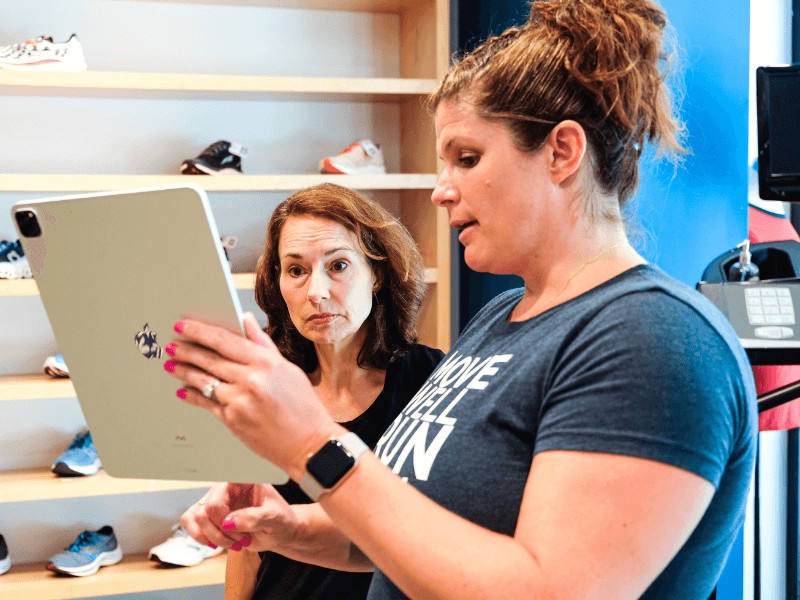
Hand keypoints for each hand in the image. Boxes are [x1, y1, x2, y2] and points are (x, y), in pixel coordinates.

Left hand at [163, 312, 341, 478]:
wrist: (309, 444)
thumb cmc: (303, 406)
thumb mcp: (288, 369)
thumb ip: (263, 345)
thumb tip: (246, 320)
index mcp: (266, 362)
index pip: (225, 340)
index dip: (201, 331)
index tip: (184, 326)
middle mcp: (251, 380)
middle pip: (210, 359)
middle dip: (187, 350)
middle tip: (172, 345)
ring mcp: (240, 401)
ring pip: (204, 381)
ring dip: (184, 372)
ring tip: (171, 365)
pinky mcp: (233, 421)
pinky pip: (207, 404)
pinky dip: (193, 395)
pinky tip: (183, 390)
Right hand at [182, 482, 298, 552]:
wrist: (280, 530)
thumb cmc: (280, 520)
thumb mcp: (274, 518)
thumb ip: (254, 518)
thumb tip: (228, 522)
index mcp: (242, 480)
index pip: (218, 497)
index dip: (223, 519)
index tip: (242, 532)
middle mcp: (226, 486)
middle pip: (204, 510)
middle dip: (220, 533)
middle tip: (242, 542)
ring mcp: (216, 499)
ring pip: (194, 517)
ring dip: (211, 537)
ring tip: (232, 544)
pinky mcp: (209, 513)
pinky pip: (190, 522)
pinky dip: (200, 537)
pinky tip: (217, 544)